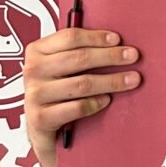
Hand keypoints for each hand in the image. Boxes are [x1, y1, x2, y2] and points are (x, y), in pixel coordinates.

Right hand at [22, 27, 141, 166]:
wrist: (41, 129)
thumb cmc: (56, 93)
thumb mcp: (61, 68)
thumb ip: (78, 52)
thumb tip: (115, 43)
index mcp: (37, 51)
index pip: (70, 37)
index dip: (96, 37)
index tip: (118, 39)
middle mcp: (33, 71)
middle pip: (79, 58)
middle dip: (111, 57)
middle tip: (133, 56)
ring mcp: (35, 95)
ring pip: (82, 83)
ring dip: (111, 81)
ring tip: (131, 80)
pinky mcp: (40, 118)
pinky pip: (76, 107)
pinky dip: (96, 103)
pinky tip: (107, 100)